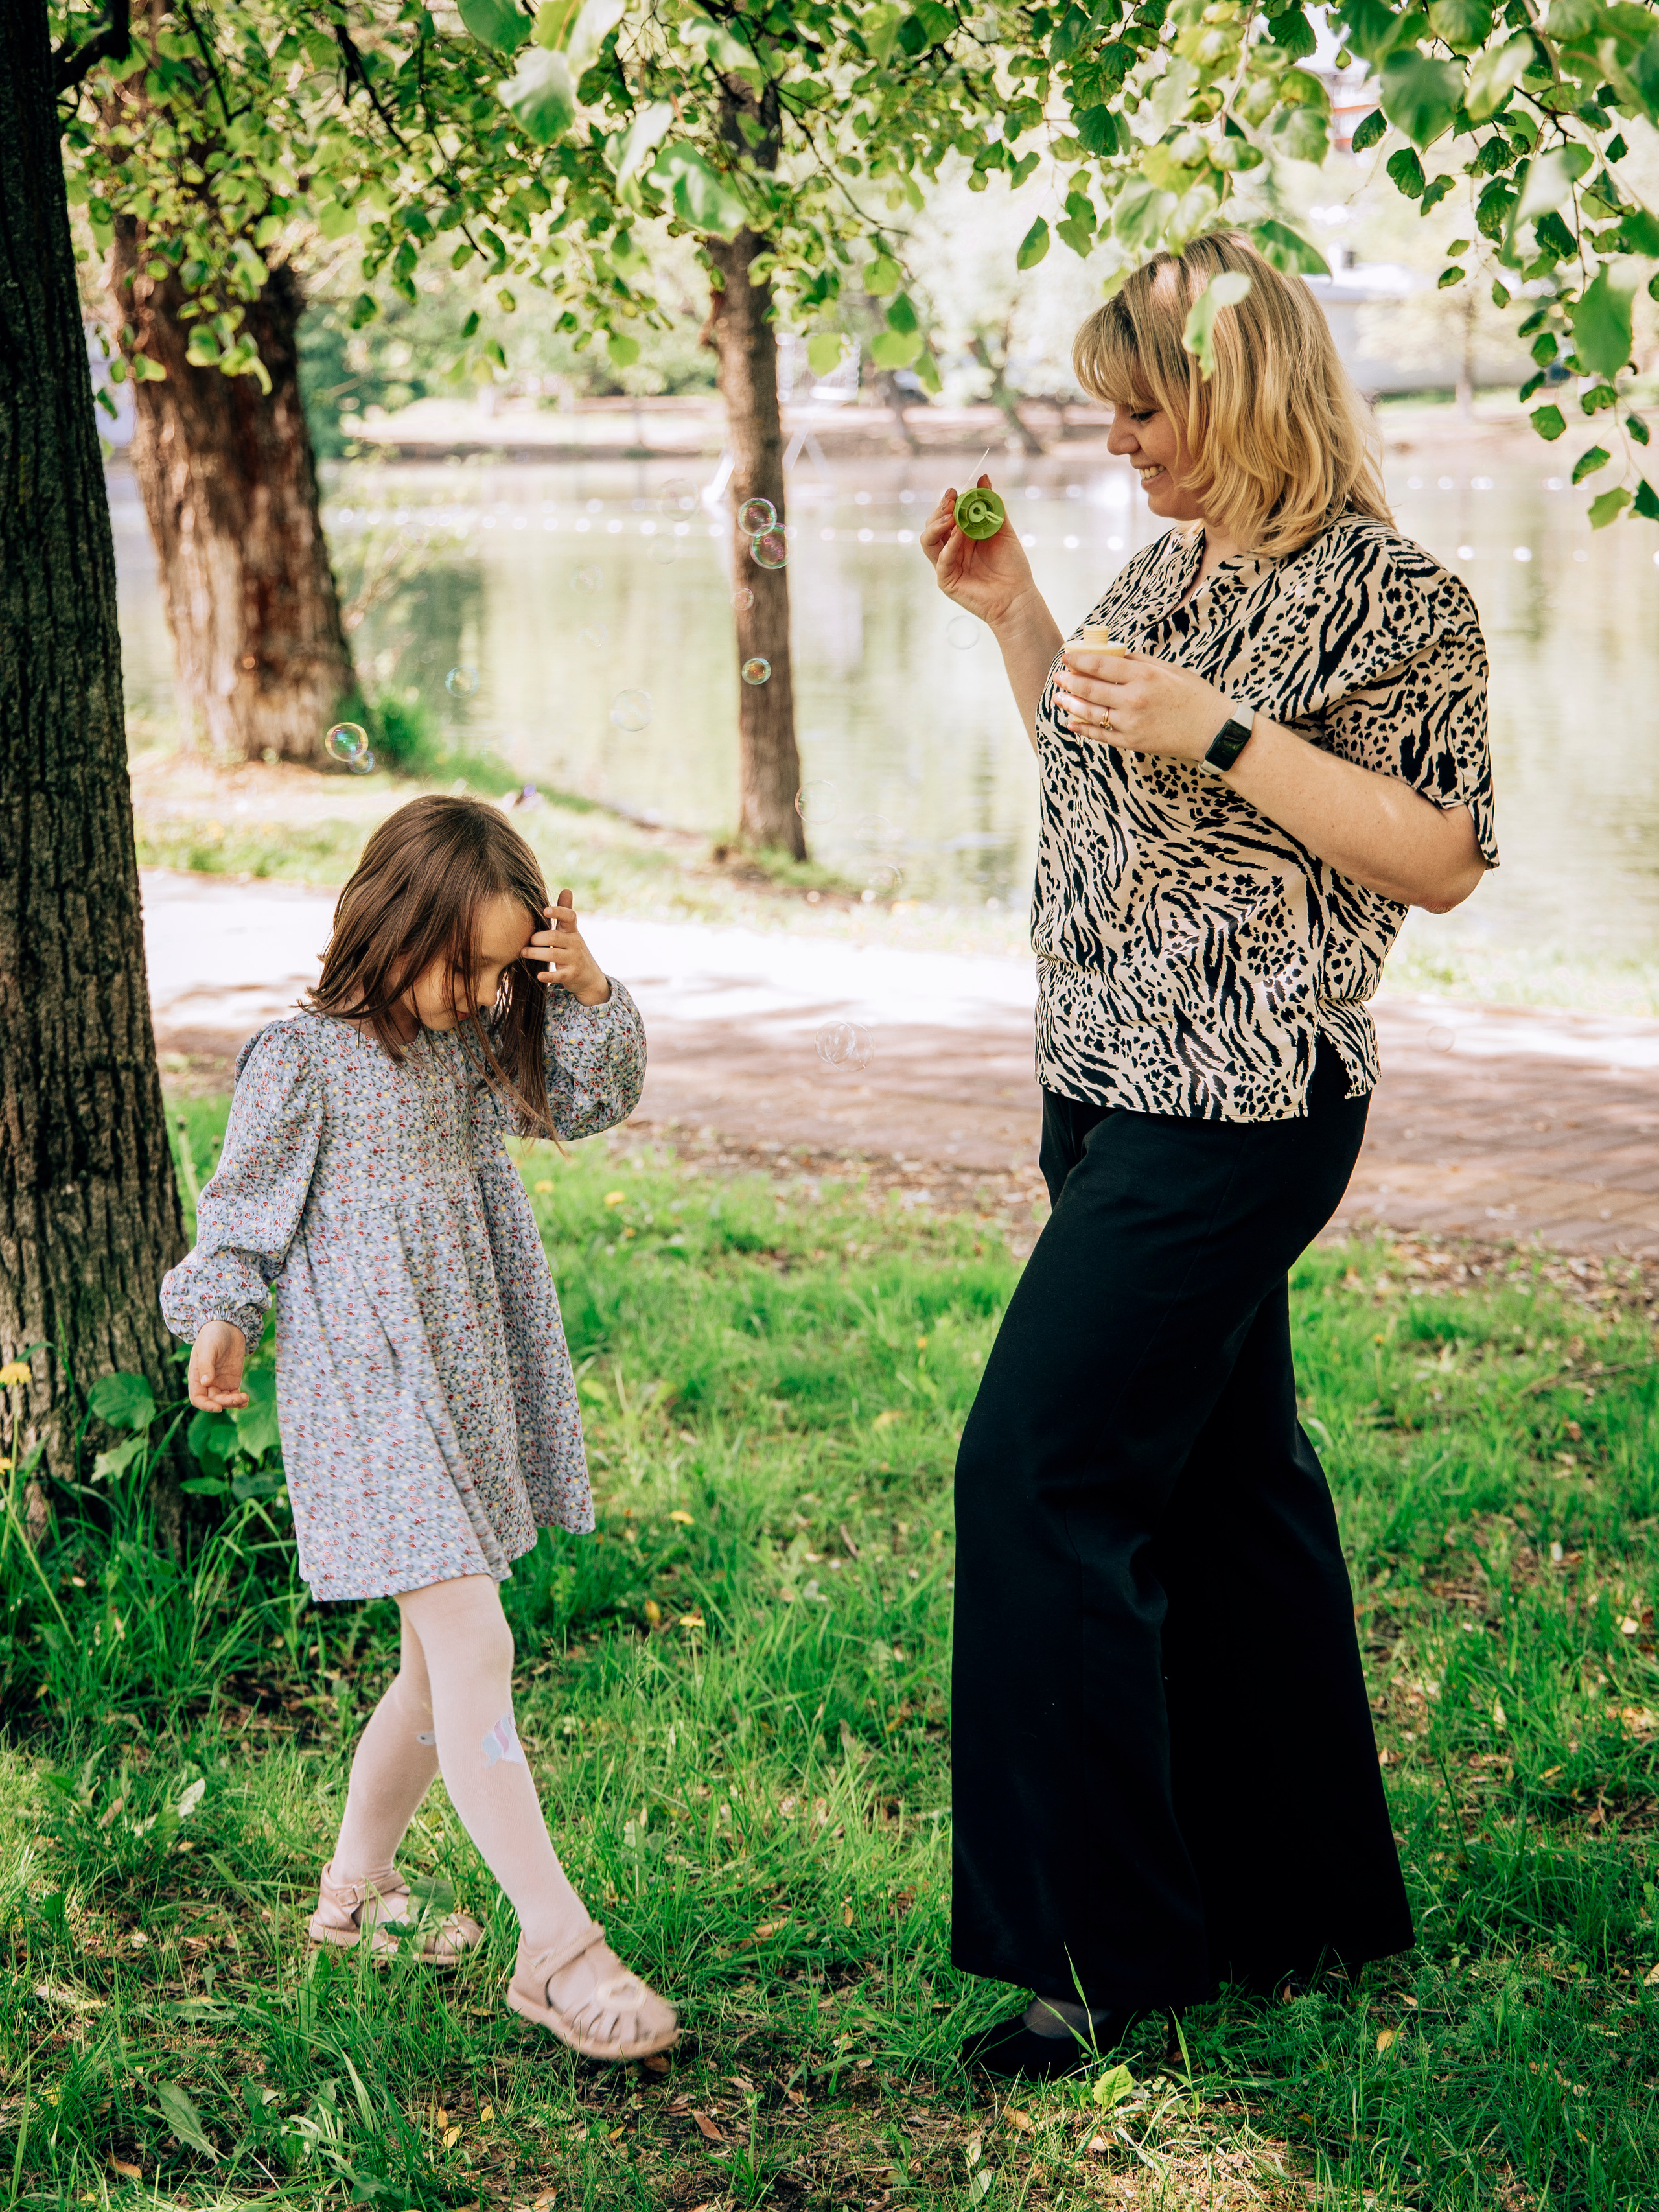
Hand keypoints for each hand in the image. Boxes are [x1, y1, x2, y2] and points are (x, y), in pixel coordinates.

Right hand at [188, 1320, 247, 1412]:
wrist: (228, 1326)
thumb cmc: (212, 1335)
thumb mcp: (208, 1348)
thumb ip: (206, 1365)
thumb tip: (206, 1383)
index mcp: (195, 1376)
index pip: (197, 1398)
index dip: (206, 1406)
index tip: (218, 1408)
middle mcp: (207, 1382)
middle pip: (213, 1400)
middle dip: (225, 1403)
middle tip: (238, 1398)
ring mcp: (220, 1382)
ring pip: (225, 1400)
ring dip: (234, 1403)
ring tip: (245, 1398)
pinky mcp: (232, 1380)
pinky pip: (234, 1395)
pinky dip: (239, 1400)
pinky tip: (246, 1401)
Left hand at [527, 889, 610, 1004]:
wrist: (589, 976)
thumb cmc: (573, 949)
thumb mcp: (571, 931)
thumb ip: (566, 912)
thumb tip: (567, 889)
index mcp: (572, 931)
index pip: (570, 917)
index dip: (558, 912)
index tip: (545, 910)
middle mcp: (575, 943)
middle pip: (554, 936)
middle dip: (537, 938)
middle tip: (528, 941)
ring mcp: (574, 959)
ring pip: (553, 954)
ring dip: (535, 953)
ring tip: (524, 953)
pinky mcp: (571, 975)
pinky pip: (559, 975)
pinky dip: (549, 976)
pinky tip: (539, 976)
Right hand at [918, 476, 1038, 629]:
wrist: (1018, 595)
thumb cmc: (1012, 565)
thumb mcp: (1003, 529)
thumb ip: (992, 505)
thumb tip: (983, 477)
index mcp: (961, 536)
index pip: (945, 514)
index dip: (946, 502)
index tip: (954, 490)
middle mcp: (950, 549)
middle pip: (932, 525)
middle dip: (939, 511)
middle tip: (951, 501)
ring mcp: (946, 565)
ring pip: (927, 542)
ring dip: (936, 526)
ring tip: (950, 518)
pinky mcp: (947, 581)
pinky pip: (940, 562)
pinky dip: (947, 547)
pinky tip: (959, 536)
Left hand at [1054, 645, 1236, 763]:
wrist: (1213, 731)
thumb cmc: (1195, 696)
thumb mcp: (1170, 670)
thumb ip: (1140, 662)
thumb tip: (1114, 655)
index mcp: (1144, 676)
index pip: (1101, 665)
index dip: (1080, 660)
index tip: (1067, 656)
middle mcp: (1133, 699)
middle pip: (1090, 688)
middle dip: (1070, 681)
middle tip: (1058, 675)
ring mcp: (1131, 723)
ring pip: (1091, 712)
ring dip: (1070, 703)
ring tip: (1058, 696)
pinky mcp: (1132, 742)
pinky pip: (1100, 735)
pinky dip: (1083, 728)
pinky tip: (1071, 721)